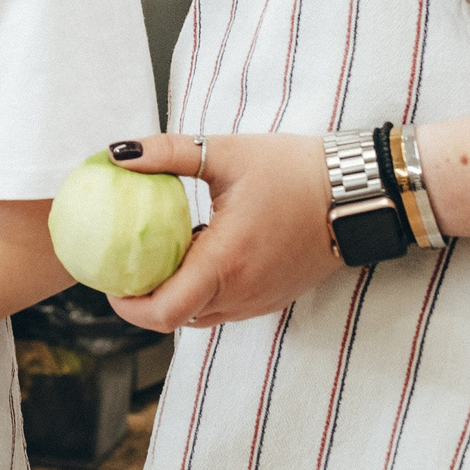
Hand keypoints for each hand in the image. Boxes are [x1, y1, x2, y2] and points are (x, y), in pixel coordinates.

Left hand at [105, 132, 340, 331]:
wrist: (363, 192)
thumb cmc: (298, 171)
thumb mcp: (226, 153)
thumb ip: (166, 153)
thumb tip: (116, 153)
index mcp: (226, 263)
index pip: (163, 311)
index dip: (127, 305)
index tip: (107, 279)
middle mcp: (242, 292)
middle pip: (175, 317)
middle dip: (142, 299)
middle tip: (121, 265)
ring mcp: (260, 300)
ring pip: (199, 315)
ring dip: (172, 295)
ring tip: (153, 258)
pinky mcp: (272, 297)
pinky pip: (223, 305)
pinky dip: (200, 290)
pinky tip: (193, 253)